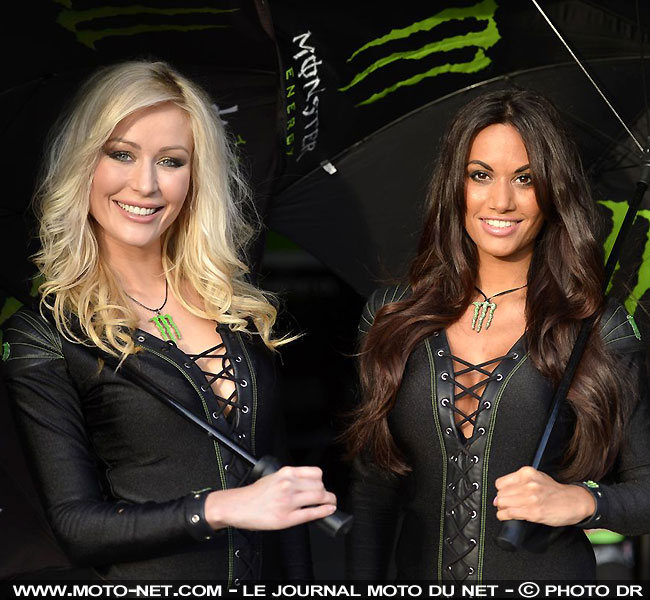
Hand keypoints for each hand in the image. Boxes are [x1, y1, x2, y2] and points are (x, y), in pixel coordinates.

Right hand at [204, 466, 336, 530]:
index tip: (321, 485)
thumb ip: (290, 478)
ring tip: (329, 503)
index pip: (315, 473)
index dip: (321, 480)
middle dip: (326, 492)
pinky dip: (324, 512)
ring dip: (329, 501)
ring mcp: (288, 501)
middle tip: (326, 496)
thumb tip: (308, 484)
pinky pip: (311, 513)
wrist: (237, 506)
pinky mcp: (286, 518)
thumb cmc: (254, 494)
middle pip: (320, 485)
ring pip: (319, 498)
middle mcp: (288, 485)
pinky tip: (328, 510)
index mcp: (286, 473)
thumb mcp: (273, 477)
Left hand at [494, 466, 594, 526]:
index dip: (501, 491)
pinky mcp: (533, 512)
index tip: (503, 495)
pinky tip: (506, 516)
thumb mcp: (536, 478)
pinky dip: (504, 516)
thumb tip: (501, 492)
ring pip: (503, 503)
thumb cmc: (554, 491)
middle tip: (504, 505)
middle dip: (500, 501)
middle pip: (501, 494)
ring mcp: (530, 498)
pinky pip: (510, 513)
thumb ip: (520, 482)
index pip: (500, 483)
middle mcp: (528, 484)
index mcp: (527, 473)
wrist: (574, 501)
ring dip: (501, 509)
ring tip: (505, 511)